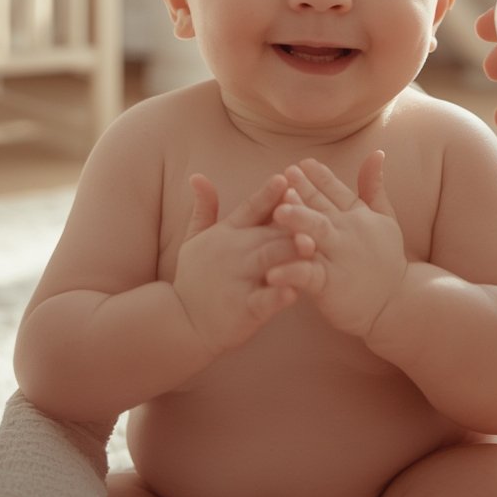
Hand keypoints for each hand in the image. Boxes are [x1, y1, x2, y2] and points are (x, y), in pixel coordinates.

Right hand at [172, 172, 304, 356]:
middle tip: (313, 210)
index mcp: (227, 233)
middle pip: (267, 231)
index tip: (286, 177)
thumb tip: (198, 175)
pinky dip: (278, 296)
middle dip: (290, 222)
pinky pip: (264, 300)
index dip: (268, 193)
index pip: (251, 208)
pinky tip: (294, 292)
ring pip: (269, 261)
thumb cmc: (195, 276)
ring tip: (310, 245)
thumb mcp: (194, 237)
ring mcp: (238, 281)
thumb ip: (204, 207)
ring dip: (289, 252)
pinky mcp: (244, 309)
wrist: (182, 321)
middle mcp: (234, 253)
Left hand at [267, 154, 407, 339]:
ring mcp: (338, 258)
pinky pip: (307, 275)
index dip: (319, 176)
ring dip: (298, 221)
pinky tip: (272, 272)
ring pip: (316, 235)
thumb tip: (376, 152)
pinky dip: (291, 273)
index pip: (335, 190)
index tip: (302, 162)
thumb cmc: (386, 260)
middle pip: (322, 208)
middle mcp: (347, 233)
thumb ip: (374, 187)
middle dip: (304, 191)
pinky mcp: (330, 285)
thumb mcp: (384, 219)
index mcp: (356, 216)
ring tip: (278, 212)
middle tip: (285, 176)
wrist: (397, 303)